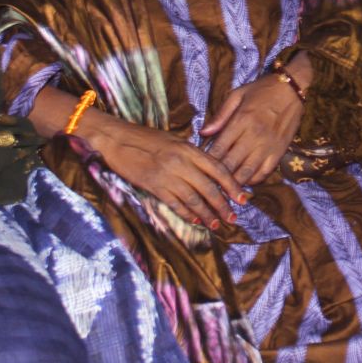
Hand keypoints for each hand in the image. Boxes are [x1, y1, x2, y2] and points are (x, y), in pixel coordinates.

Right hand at [88, 116, 246, 229]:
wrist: (117, 139)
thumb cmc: (146, 138)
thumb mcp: (174, 139)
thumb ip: (192, 154)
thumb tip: (210, 168)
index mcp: (189, 149)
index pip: (218, 169)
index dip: (232, 186)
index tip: (243, 198)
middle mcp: (181, 162)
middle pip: (209, 188)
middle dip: (223, 205)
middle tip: (232, 218)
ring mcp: (167, 175)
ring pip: (194, 199)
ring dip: (207, 214)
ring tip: (216, 224)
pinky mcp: (154, 186)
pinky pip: (175, 203)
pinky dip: (187, 213)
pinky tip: (196, 220)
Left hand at [202, 72, 304, 184]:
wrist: (292, 89)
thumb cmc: (262, 90)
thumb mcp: (237, 95)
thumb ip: (220, 115)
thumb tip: (202, 132)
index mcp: (241, 121)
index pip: (218, 148)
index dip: (206, 162)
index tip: (199, 168)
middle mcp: (254, 136)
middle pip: (230, 165)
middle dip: (216, 177)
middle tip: (206, 183)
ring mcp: (268, 146)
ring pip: (246, 173)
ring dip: (233, 183)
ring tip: (222, 189)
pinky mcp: (279, 152)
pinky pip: (264, 173)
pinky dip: (252, 181)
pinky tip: (243, 181)